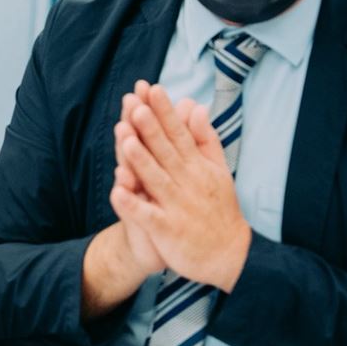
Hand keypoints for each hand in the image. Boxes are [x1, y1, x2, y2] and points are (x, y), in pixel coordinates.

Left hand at [110, 83, 252, 290]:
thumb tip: (197, 107)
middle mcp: (187, 183)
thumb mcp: (218, 171)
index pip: (179, 134)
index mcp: (197, 167)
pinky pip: (148, 216)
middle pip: (165, 152)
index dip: (165, 112)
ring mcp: (177, 206)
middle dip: (150, 128)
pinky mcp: (168, 230)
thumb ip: (205, 139)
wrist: (229, 256)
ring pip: (156, 179)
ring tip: (124, 139)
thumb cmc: (218, 209)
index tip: (153, 89)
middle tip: (135, 104)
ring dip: (140, 160)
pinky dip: (133, 205)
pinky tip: (117, 192)